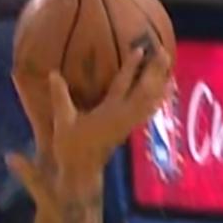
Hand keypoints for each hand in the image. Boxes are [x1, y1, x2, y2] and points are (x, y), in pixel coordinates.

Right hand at [9, 46, 172, 212]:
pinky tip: (162, 92)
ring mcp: (129, 124)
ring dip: (160, 84)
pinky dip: (157, 99)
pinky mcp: (129, 129)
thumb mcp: (62, 121)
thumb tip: (54, 73)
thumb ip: (60, 97)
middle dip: (155, 72)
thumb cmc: (71, 147)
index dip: (132, 67)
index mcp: (109, 112)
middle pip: (145, 91)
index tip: (141, 49)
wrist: (81, 172)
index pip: (123, 85)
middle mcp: (123, 117)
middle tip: (164, 52)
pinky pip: (148, 111)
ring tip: (169, 68)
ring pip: (151, 102)